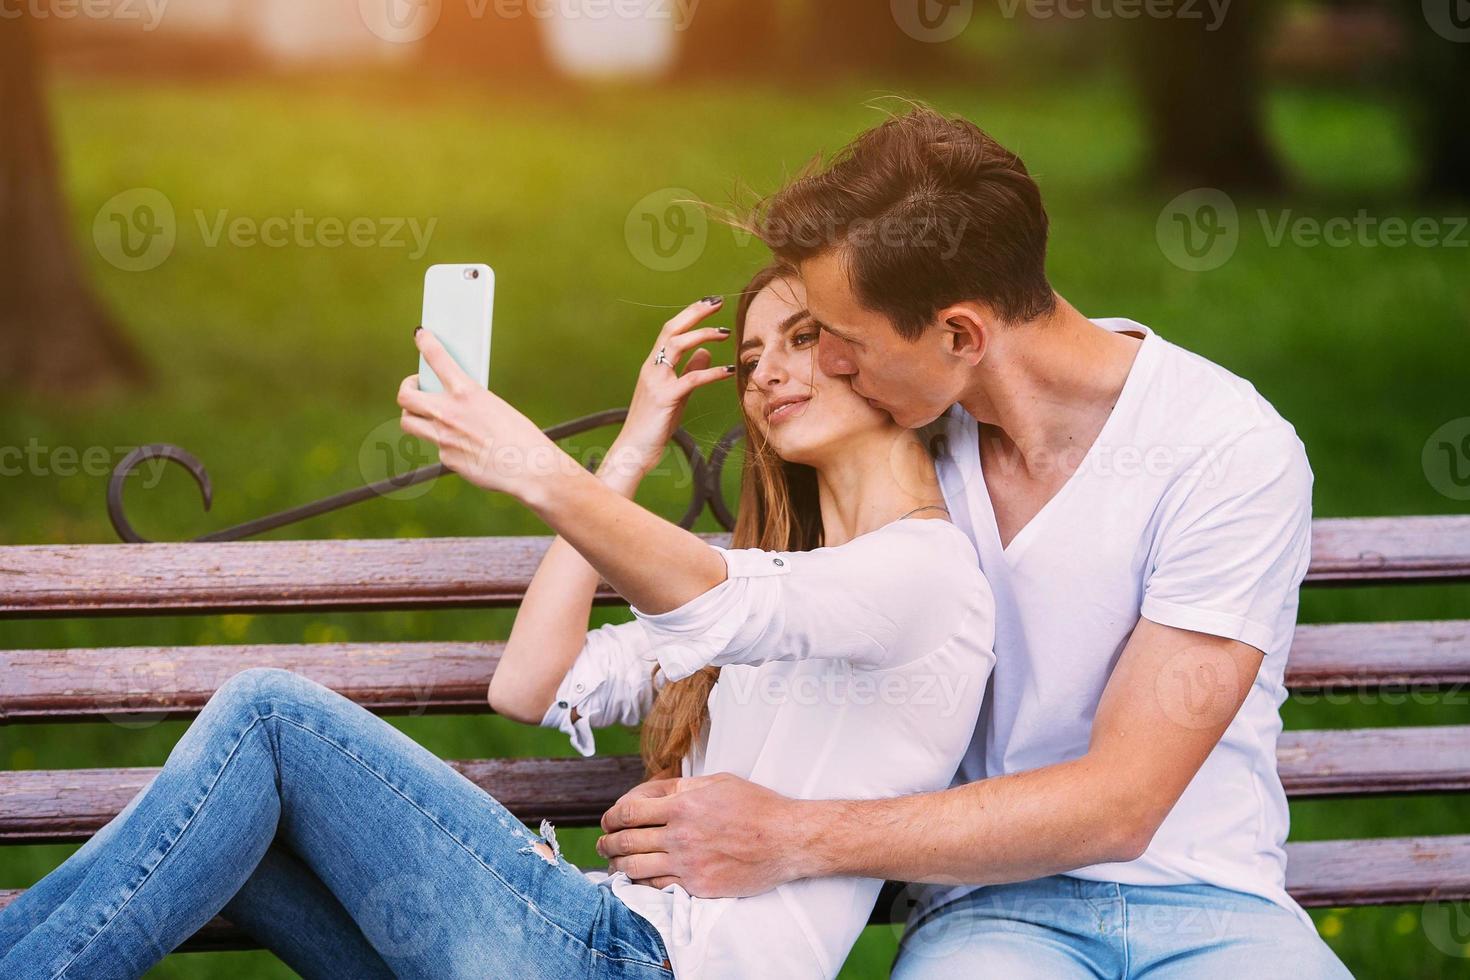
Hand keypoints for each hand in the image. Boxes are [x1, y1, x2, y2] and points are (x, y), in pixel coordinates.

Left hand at [399, 328, 572, 497]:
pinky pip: (437, 447)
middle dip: (406, 389)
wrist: (528, 468)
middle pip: (405, 396)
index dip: (425, 343)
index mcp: (466, 392)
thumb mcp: (495, 406)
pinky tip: (465, 446)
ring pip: (408, 423)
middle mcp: (448, 413)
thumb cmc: (521, 436)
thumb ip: (469, 403)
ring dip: (412, 416)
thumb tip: (453, 405)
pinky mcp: (446, 458)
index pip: (437, 359)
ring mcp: (443, 437)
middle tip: (416, 387)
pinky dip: (446, 443)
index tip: (421, 336)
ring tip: (425, 415)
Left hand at [596, 773, 804, 896]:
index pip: (629, 812)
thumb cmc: (756, 806)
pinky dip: (640, 883)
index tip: (608, 820)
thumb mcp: (717, 782)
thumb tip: (652, 793)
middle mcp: (680, 836)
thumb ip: (681, 788)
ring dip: (617, 865)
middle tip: (604, 843)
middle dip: (607, 842)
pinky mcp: (699, 886)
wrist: (787, 839)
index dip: (611, 817)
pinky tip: (637, 879)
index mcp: (682, 806)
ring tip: (612, 862)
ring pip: (635, 868)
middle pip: (626, 841)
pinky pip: (658, 887)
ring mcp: (689, 864)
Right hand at [603, 297, 733, 486]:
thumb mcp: (675, 394)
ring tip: (725, 333)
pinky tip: (728, 372)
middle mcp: (651, 368)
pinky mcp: (665, 399)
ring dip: (703, 335)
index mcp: (653, 366)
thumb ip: (688, 371)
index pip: (670, 331)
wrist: (634, 450)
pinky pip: (691, 379)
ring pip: (677, 346)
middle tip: (718, 302)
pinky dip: (711, 372)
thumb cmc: (654, 425)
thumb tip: (706, 352)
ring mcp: (656, 382)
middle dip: (695, 313)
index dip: (690, 314)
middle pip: (671, 330)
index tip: (710, 303)